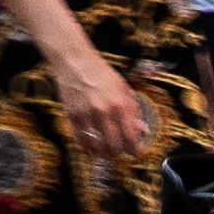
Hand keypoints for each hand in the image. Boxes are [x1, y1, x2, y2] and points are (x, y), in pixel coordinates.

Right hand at [46, 34, 154, 165]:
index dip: (134, 150)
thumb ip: (133, 111)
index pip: (131, 138)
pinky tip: (92, 144)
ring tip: (107, 151)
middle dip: (119, 153)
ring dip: (103, 152)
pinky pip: (81, 140)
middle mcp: (104, 112)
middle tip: (121, 152)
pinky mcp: (72, 116)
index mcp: (120, 105)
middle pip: (114, 146)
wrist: (75, 60)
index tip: (135, 153)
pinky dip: (88, 146)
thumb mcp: (124, 89)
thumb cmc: (99, 72)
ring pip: (97, 146)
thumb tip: (141, 130)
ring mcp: (87, 115)